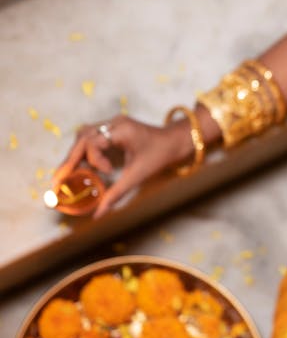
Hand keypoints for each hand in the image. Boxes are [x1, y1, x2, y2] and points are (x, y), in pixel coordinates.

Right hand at [51, 115, 191, 217]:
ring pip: (84, 136)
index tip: (108, 172)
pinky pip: (92, 138)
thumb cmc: (160, 156)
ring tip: (66, 174)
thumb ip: (116, 193)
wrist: (176, 142)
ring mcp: (113, 124)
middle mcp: (114, 123)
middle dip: (70, 158)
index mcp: (121, 129)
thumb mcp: (138, 175)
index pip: (93, 140)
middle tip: (58, 179)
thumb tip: (98, 214)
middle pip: (83, 136)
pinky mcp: (113, 129)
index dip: (94, 159)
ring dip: (75, 154)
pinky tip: (80, 167)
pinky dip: (84, 152)